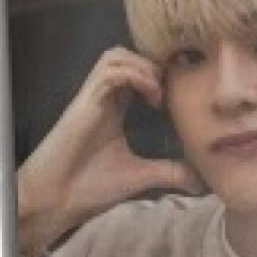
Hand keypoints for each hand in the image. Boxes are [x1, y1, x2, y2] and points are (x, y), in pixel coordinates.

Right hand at [16, 47, 197, 256]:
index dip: (157, 75)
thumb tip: (200, 181)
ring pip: (114, 55)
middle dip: (150, 63)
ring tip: (158, 93)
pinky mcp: (83, 105)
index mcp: (112, 110)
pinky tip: (151, 99)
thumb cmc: (88, 187)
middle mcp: (101, 98)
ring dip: (142, 66)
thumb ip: (167, 172)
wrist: (55, 201)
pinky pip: (109, 73)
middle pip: (123, 55)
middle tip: (168, 91)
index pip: (134, 72)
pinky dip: (134, 76)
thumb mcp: (138, 177)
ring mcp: (91, 99)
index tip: (176, 98)